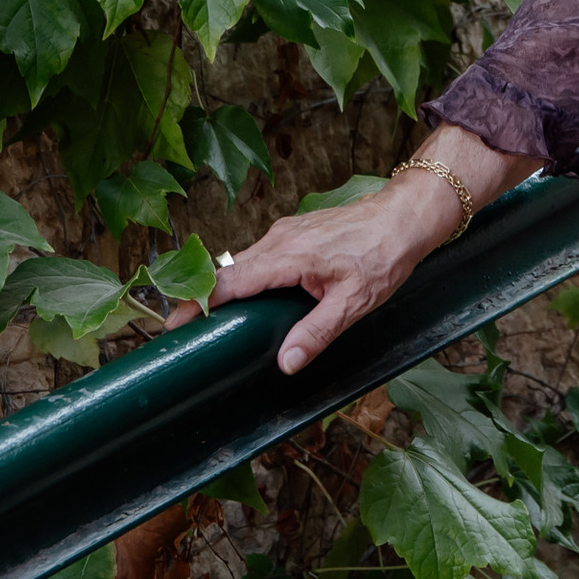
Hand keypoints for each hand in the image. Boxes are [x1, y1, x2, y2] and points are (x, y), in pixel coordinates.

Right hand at [165, 173, 460, 375]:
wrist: (404, 216)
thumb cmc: (383, 254)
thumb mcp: (354, 302)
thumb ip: (318, 332)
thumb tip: (286, 362)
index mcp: (289, 255)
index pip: (231, 281)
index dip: (200, 303)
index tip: (175, 324)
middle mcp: (280, 239)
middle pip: (229, 271)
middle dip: (203, 298)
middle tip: (183, 331)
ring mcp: (285, 232)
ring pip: (244, 262)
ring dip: (225, 287)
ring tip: (209, 319)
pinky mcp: (294, 232)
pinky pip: (259, 255)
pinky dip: (246, 276)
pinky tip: (247, 298)